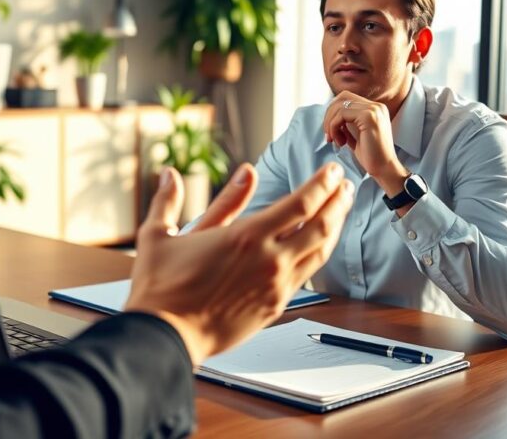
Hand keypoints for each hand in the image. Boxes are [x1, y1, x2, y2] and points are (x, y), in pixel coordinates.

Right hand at [124, 162, 353, 364]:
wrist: (164, 336)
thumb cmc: (160, 288)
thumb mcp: (161, 234)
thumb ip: (172, 200)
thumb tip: (171, 173)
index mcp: (246, 236)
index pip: (301, 203)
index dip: (323, 184)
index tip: (332, 170)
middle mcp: (268, 259)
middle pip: (321, 224)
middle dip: (338, 200)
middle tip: (346, 184)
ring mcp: (275, 286)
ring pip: (320, 251)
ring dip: (335, 226)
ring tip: (340, 209)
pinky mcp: (274, 307)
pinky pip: (306, 275)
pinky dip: (317, 254)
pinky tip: (317, 246)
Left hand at [323, 91, 409, 194]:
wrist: (384, 169)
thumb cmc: (371, 156)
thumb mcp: (355, 135)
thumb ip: (346, 123)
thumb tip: (331, 116)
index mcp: (374, 109)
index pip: (346, 98)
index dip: (333, 112)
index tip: (330, 131)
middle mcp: (376, 106)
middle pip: (342, 98)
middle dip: (329, 116)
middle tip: (328, 135)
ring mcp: (374, 110)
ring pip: (339, 106)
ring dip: (330, 124)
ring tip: (334, 140)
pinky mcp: (369, 117)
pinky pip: (341, 115)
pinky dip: (334, 127)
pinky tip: (340, 141)